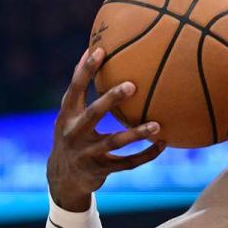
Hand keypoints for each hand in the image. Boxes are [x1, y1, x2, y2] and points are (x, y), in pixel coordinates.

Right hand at [47, 47, 164, 211]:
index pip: (75, 88)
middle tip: (132, 85)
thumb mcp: (69, 114)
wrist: (63, 178)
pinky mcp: (101, 170)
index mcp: (66, 115)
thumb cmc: (72, 135)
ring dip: (136, 134)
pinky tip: (164, 144)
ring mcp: (87, 153)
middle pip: (93, 114)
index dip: (85, 70)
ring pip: (114, 142)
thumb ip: (80, 88)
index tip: (100, 51)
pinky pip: (128, 163)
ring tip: (157, 125)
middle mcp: (74, 133)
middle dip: (111, 100)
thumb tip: (93, 48)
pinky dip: (146, 154)